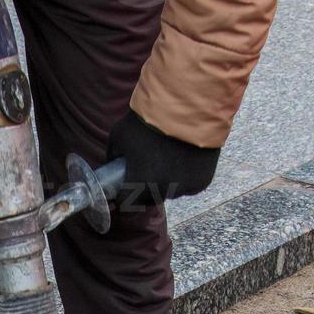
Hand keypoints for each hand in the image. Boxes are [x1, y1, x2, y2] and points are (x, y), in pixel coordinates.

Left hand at [106, 109, 220, 205]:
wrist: (188, 107)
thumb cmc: (149, 120)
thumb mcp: (119, 134)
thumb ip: (112, 154)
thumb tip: (111, 163)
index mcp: (140, 184)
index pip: (127, 205)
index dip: (123, 195)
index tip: (124, 186)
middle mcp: (163, 191)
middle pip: (150, 198)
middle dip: (145, 188)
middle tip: (147, 168)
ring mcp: (184, 187)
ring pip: (171, 192)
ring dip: (167, 182)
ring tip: (167, 160)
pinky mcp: (202, 182)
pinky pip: (189, 185)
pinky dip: (185, 176)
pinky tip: (183, 160)